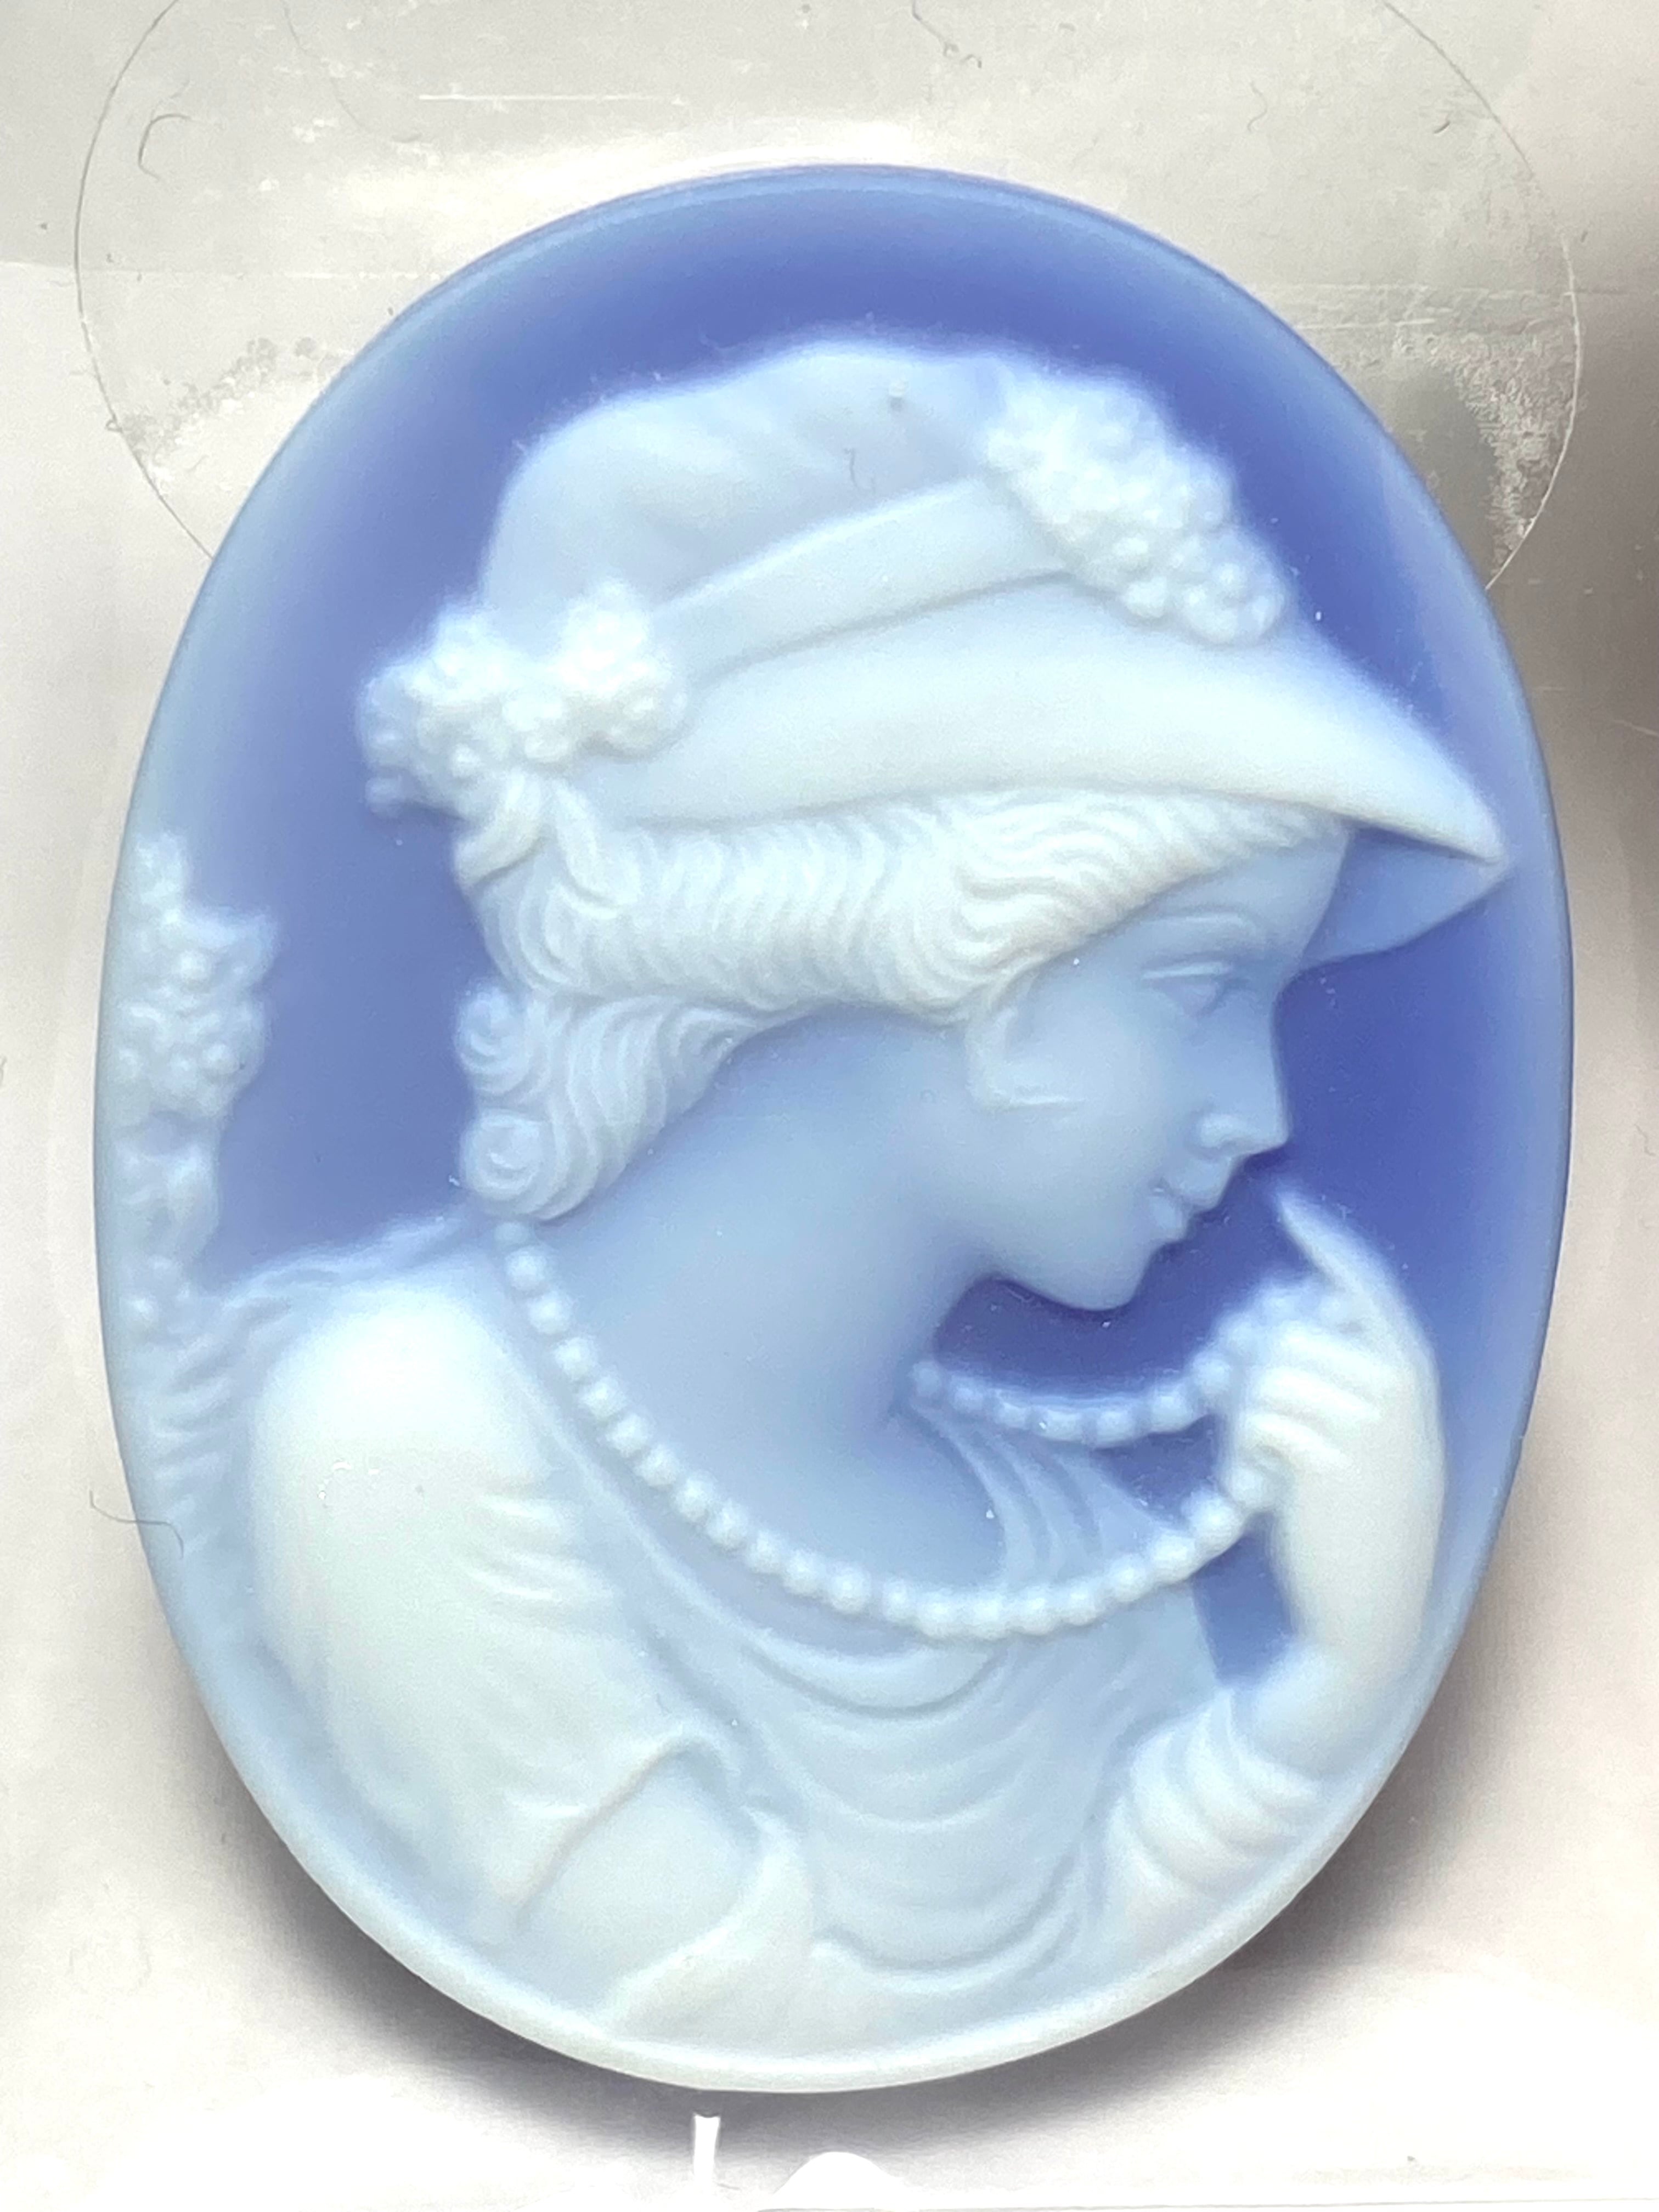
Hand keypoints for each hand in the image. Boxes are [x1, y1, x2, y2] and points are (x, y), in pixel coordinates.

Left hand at [1226, 1190, 1444, 1742]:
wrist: (1366, 1610)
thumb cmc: (1355, 1523)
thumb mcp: (1366, 1441)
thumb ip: (1339, 1377)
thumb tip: (1276, 1319)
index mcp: (1412, 1380)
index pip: (1368, 1291)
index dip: (1328, 1246)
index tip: (1290, 1209)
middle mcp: (1397, 1392)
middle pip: (1295, 1332)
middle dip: (1257, 1368)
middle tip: (1256, 1429)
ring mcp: (1365, 1425)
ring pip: (1269, 1373)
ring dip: (1247, 1414)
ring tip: (1263, 1464)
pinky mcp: (1323, 1459)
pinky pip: (1257, 1418)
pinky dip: (1244, 1447)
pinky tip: (1259, 1484)